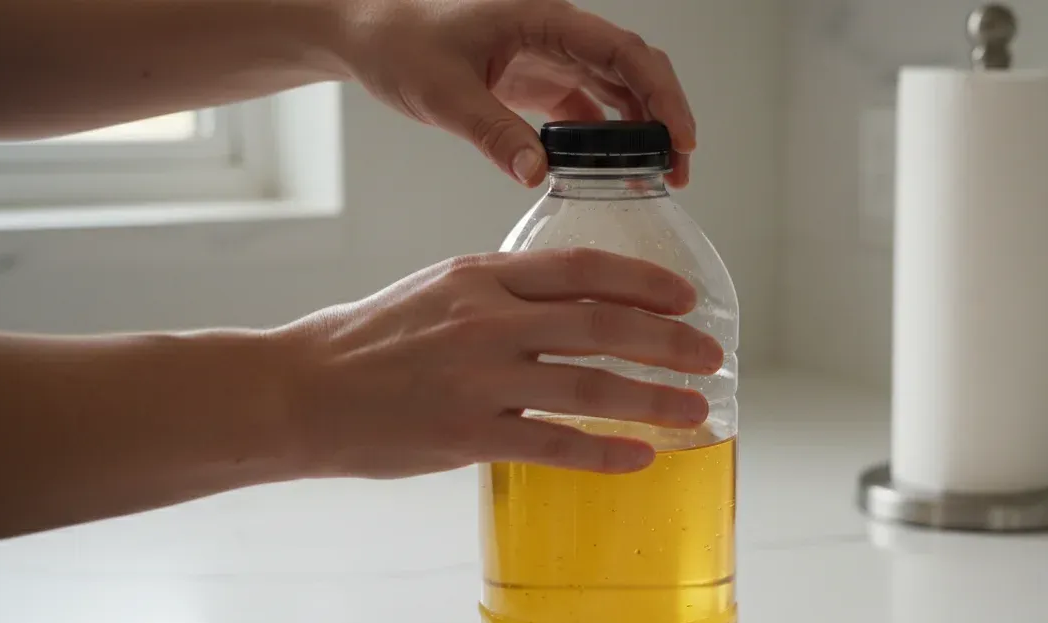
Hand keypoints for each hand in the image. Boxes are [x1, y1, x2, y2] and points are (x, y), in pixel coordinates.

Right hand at [276, 248, 721, 478]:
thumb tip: (566, 305)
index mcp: (481, 277)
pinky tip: (640, 456)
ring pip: (589, 385)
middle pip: (602, 324)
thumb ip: (499, 294)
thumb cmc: (367, 341)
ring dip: (653, 399)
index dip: (645, 282)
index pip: (583, 269)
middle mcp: (487, 320)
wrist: (299, 390)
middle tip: (712, 356)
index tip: (687, 299)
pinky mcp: (467, 434)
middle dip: (669, 342)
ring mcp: (478, 378)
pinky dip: (604, 452)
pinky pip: (553, 445)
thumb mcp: (435, 291)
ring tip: (697, 412)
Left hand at [334, 0, 695, 186]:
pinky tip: (612, 177)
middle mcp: (555, 33)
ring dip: (640, 133)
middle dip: (664, 118)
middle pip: (633, 70)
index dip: (661, 94)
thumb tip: (537, 176)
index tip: (680, 137)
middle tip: (679, 171)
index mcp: (542, 18)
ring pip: (616, 91)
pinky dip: (604, 143)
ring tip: (657, 181)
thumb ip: (493, 133)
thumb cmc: (398, 43)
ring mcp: (549, 57)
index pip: (623, 51)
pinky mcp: (537, 81)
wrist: (367, 35)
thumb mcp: (443, 93)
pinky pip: (586, 110)